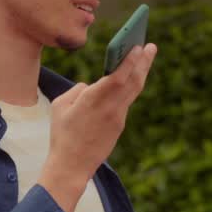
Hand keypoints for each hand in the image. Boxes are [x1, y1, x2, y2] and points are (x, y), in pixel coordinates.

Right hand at [38, 43, 157, 211]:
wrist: (72, 166)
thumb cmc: (62, 134)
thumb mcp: (60, 106)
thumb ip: (78, 90)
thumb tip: (91, 87)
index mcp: (93, 100)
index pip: (118, 76)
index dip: (130, 60)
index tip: (137, 45)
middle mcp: (110, 107)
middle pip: (133, 81)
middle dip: (143, 61)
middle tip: (151, 45)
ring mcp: (117, 117)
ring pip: (133, 91)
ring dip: (141, 72)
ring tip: (146, 56)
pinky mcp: (119, 126)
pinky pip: (126, 101)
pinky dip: (130, 86)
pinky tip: (132, 77)